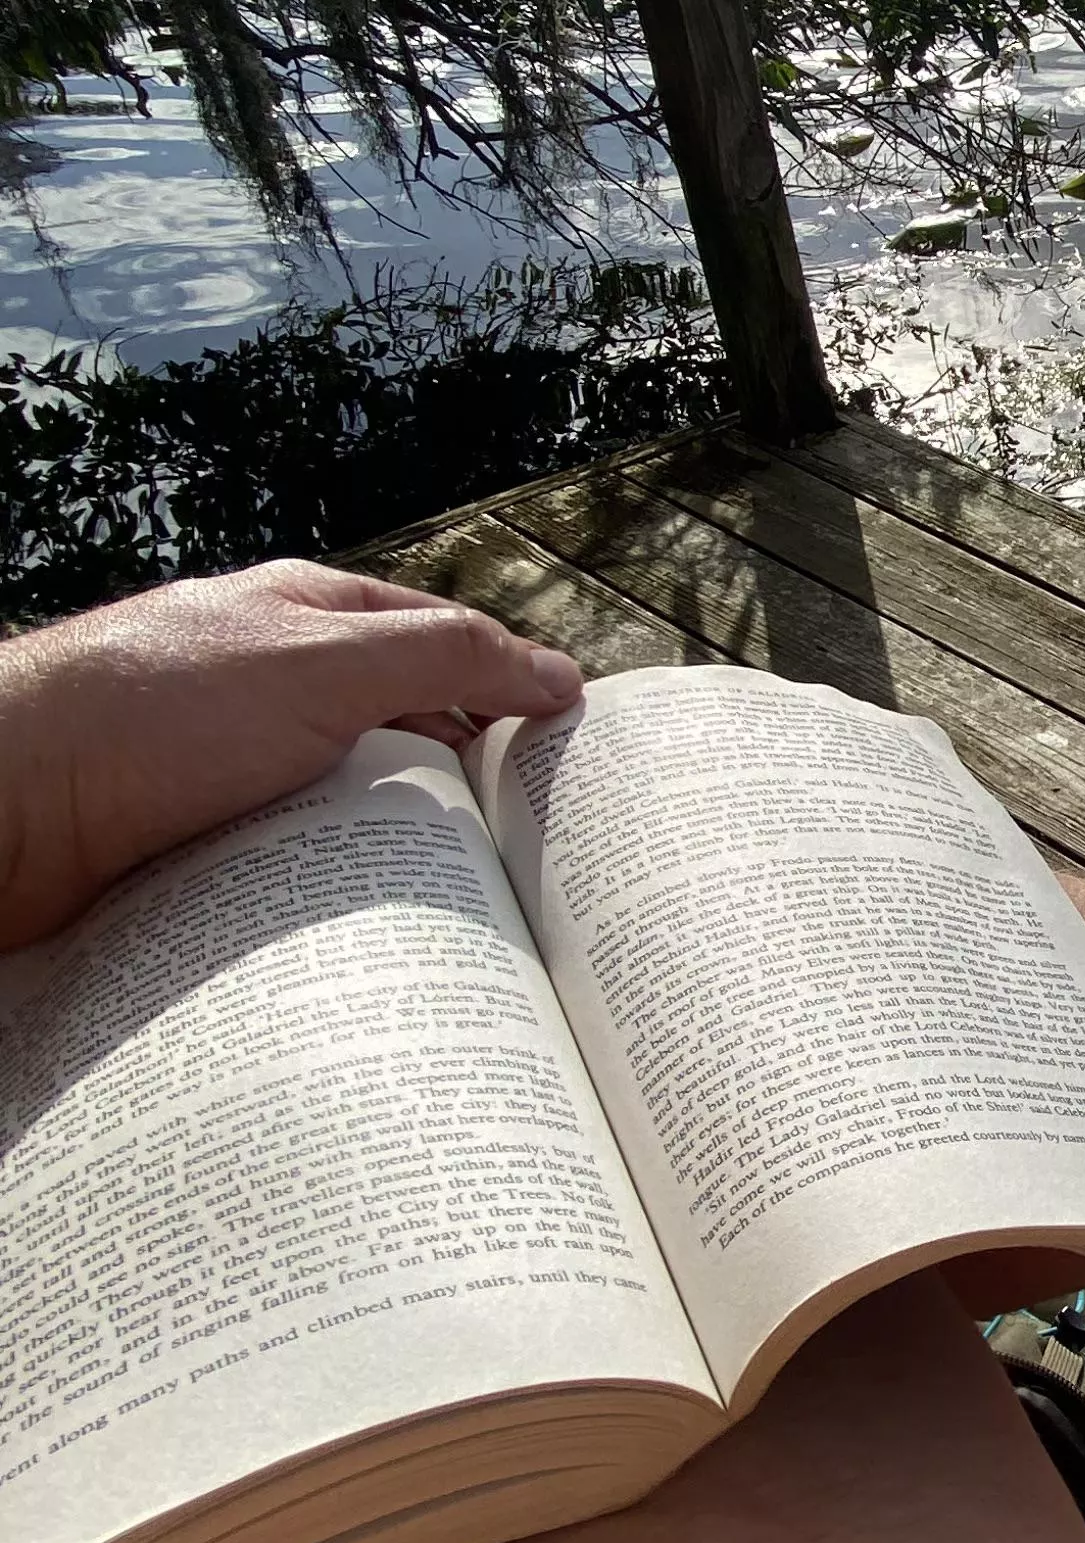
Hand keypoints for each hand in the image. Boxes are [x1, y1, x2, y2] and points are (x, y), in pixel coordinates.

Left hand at [0, 562, 584, 950]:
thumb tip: (560, 674)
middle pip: (400, 730)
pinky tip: (368, 926)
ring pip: (348, 805)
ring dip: (394, 849)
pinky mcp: (197, 839)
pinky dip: (332, 890)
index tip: (571, 750)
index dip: (510, 686)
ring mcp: (230, 764)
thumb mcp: (327, 663)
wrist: (8, 805)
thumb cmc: (149, 710)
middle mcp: (270, 684)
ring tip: (462, 903)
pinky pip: (292, 864)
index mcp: (306, 616)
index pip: (440, 640)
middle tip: (533, 846)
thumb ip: (449, 660)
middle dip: (460, 783)